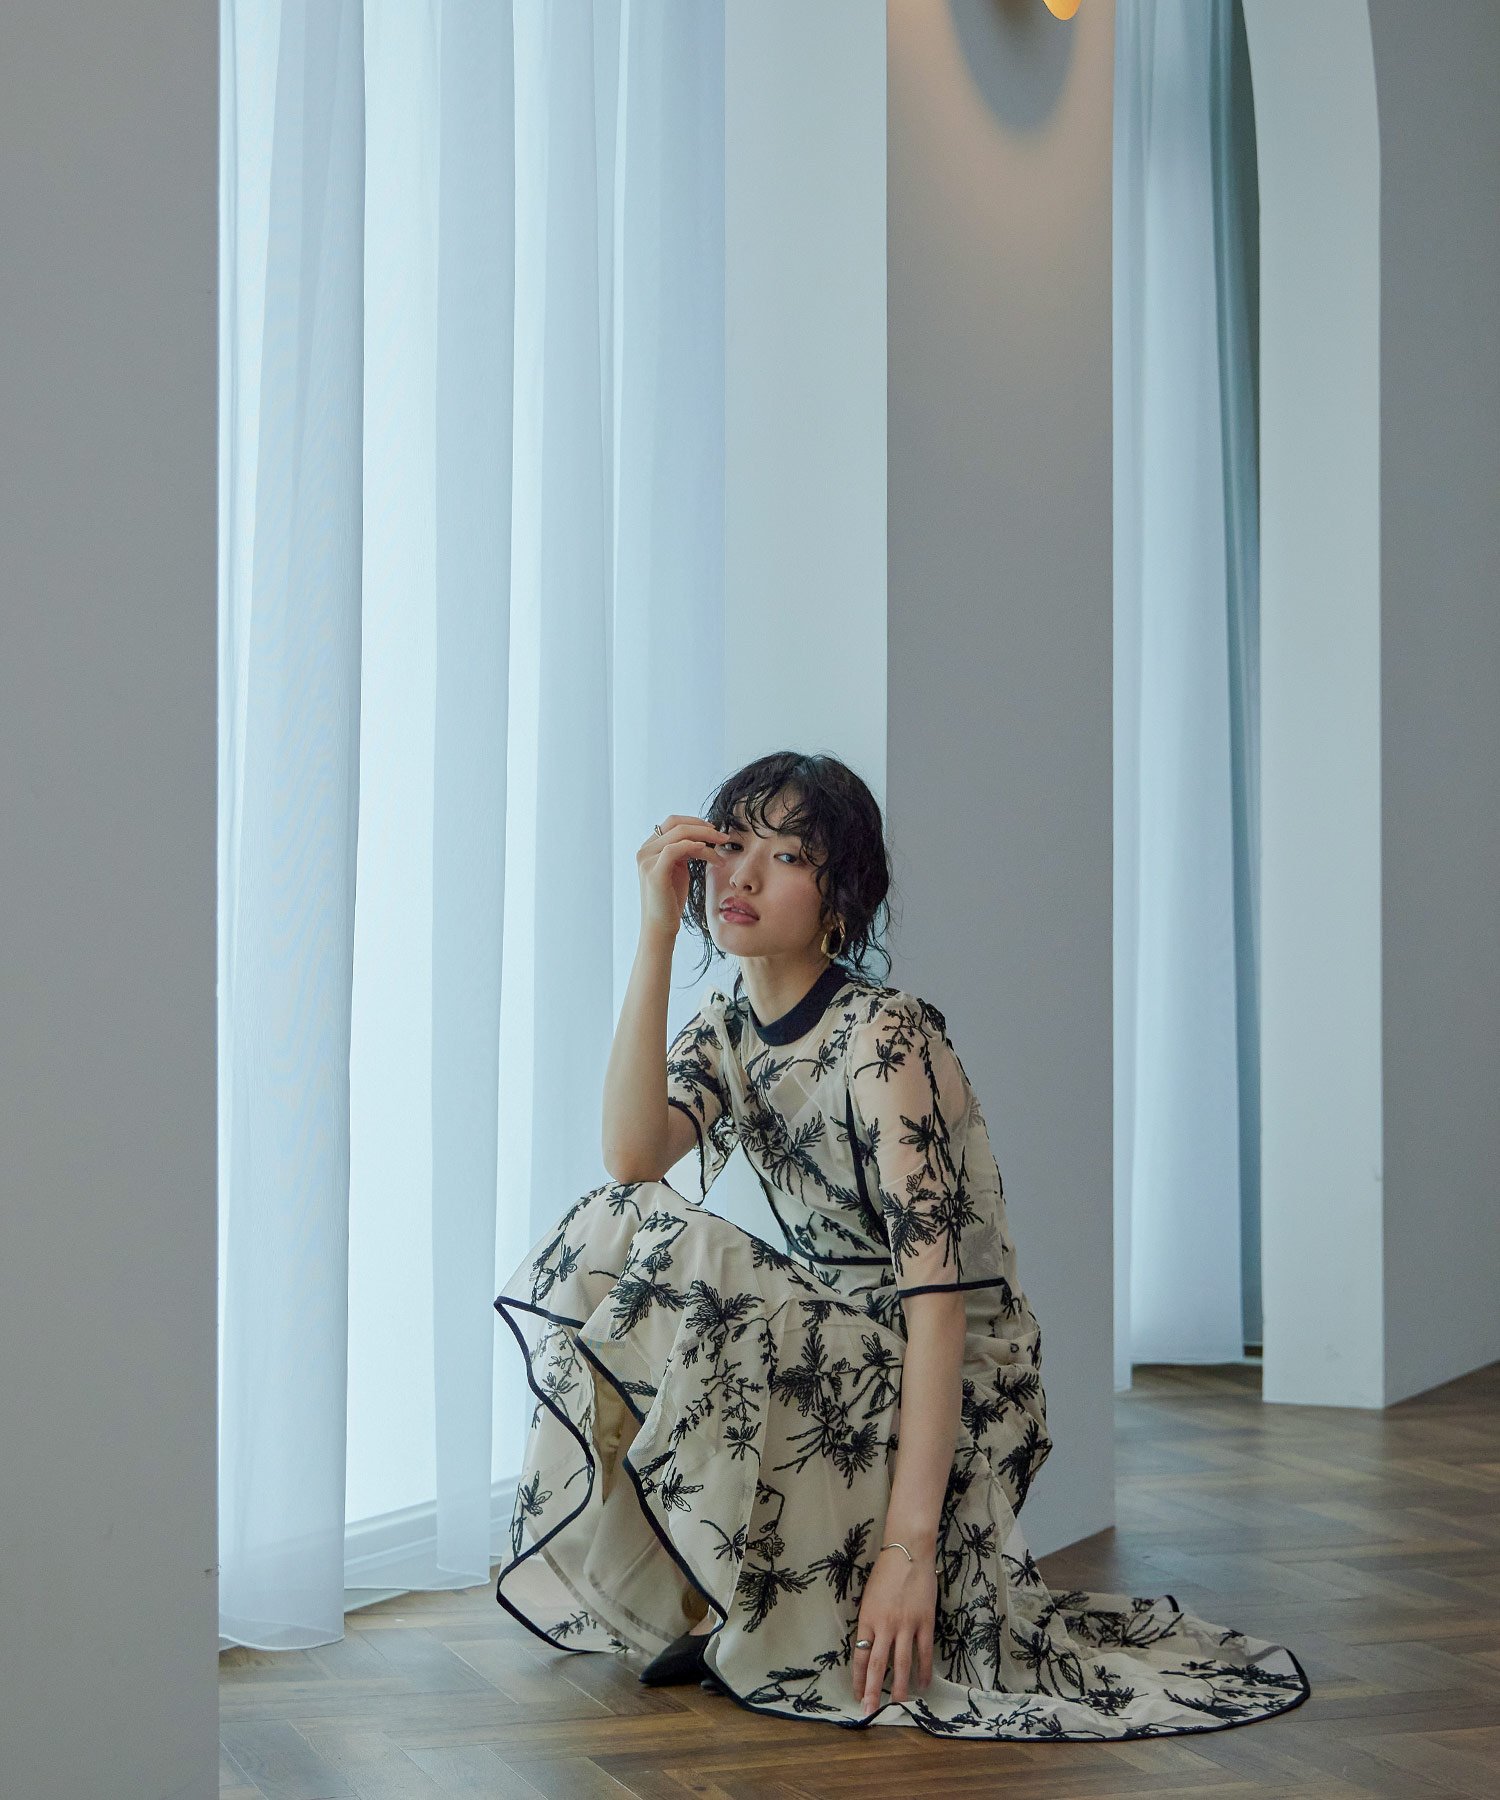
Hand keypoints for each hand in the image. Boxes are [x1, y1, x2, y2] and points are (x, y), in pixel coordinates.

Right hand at [636, 814, 727, 941]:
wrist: (660, 927)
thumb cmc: (671, 900)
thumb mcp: (679, 869)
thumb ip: (684, 851)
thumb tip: (702, 838)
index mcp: (649, 848)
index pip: (672, 822)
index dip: (695, 822)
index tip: (715, 830)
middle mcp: (644, 851)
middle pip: (676, 824)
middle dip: (703, 827)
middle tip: (723, 837)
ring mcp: (647, 861)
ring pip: (679, 834)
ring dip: (705, 838)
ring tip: (721, 850)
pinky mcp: (654, 872)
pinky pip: (675, 849)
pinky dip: (694, 847)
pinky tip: (708, 852)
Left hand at [851, 1545, 936, 1715]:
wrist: (908, 1553)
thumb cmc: (885, 1573)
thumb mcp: (869, 1598)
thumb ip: (870, 1623)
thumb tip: (868, 1647)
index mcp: (867, 1618)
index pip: (859, 1655)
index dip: (857, 1678)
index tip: (857, 1694)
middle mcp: (885, 1625)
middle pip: (877, 1665)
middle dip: (872, 1691)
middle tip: (869, 1711)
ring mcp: (906, 1625)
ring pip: (901, 1663)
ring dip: (899, 1686)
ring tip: (897, 1705)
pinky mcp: (925, 1622)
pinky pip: (924, 1652)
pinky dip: (923, 1670)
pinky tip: (923, 1684)